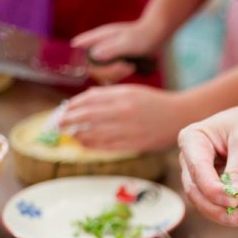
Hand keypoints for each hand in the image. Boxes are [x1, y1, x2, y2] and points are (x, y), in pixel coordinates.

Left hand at [59, 85, 185, 151]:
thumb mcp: (131, 91)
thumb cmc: (154, 103)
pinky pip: (105, 146)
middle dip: (68, 121)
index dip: (72, 106)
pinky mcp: (132, 144)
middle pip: (86, 116)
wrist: (179, 117)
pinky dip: (91, 145)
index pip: (88, 100)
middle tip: (58, 124)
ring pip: (93, 133)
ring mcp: (127, 129)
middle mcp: (122, 112)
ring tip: (70, 135)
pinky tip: (83, 144)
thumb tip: (83, 99)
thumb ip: (108, 94)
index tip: (63, 110)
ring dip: (78, 135)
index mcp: (122, 96)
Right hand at [72, 20, 161, 84]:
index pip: (78, 50)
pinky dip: (116, 76)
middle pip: (88, 65)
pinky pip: (107, 75)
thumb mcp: (127, 43)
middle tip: (125, 67)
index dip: (83, 62)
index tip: (100, 69)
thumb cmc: (141, 36)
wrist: (154, 35)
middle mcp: (97, 46)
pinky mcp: (111, 63)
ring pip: (98, 72)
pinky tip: (128, 70)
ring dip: (112, 74)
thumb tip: (94, 55)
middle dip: (105, 71)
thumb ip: (111, 49)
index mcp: (97, 37)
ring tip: (129, 67)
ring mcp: (104, 55)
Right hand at [177, 101, 237, 225]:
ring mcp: (208, 179)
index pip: (196, 169)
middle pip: (196, 192)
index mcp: (193, 140)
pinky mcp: (224, 192)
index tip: (233, 200)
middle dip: (215, 207)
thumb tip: (234, 199)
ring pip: (207, 205)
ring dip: (225, 216)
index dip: (211, 188)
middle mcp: (194, 161)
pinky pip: (224, 210)